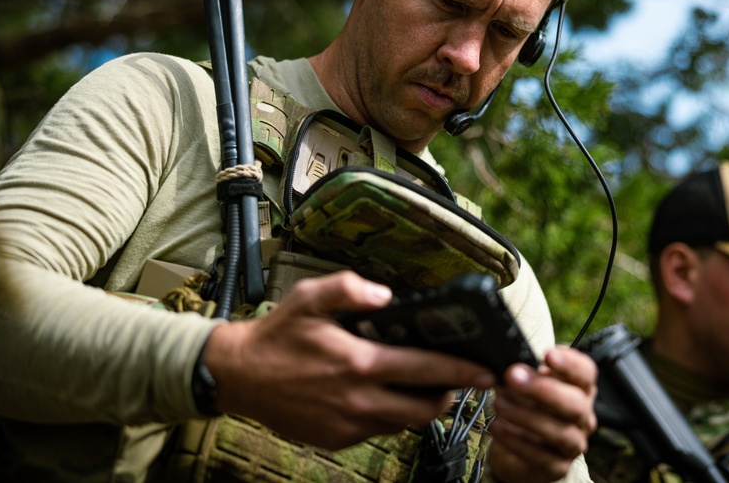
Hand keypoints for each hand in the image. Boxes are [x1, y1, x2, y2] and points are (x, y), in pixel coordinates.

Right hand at [202, 271, 496, 449]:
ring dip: (421, 405)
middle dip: (450, 394)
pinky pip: (379, 430)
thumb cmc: (278, 334)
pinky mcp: (337, 439)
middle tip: (461, 378)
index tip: (488, 371)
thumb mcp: (310, 298)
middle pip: (426, 407)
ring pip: (405, 422)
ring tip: (425, 383)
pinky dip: (391, 414)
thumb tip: (387, 295)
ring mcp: (349, 425)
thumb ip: (350, 289)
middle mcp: (359, 400)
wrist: (239, 376)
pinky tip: (386, 392)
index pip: (426, 371)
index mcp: (359, 364)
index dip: (462, 372)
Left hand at [486, 346, 597, 482]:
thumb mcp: (525, 382)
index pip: (586, 373)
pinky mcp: (558, 466)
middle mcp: (582, 416)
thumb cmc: (526, 405)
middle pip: (575, 404)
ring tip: (499, 404)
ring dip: (526, 416)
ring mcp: (573, 443)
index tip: (548, 354)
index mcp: (579, 388)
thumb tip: (512, 364)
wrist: (517, 444)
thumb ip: (524, 371)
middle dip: (542, 389)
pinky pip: (542, 457)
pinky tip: (498, 427)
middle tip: (513, 377)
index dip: (570, 363)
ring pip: (561, 432)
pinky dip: (517, 441)